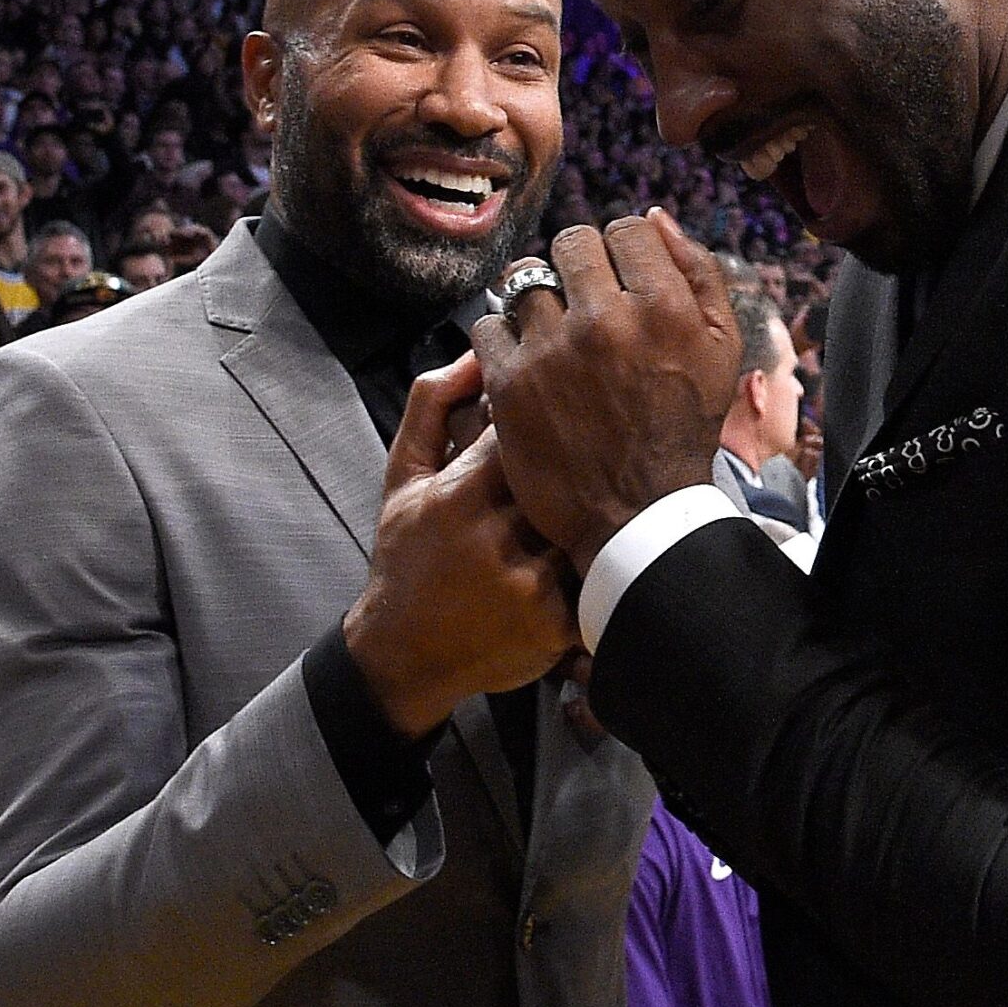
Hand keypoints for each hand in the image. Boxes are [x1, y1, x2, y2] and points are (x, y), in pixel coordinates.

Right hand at [344, 352, 578, 739]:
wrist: (404, 653)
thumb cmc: (407, 555)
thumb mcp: (402, 476)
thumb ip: (431, 406)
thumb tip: (474, 352)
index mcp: (460, 496)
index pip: (525, 431)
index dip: (549, 420)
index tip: (556, 419)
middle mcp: (495, 538)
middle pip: (566, 474)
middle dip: (581, 463)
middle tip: (587, 458)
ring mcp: (529, 584)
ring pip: (589, 522)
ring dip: (600, 509)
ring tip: (604, 500)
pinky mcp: (554, 622)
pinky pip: (598, 574)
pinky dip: (605, 559)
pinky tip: (599, 549)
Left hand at [472, 211, 740, 572]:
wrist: (638, 514)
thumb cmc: (682, 428)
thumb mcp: (721, 349)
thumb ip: (698, 274)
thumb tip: (655, 218)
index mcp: (665, 307)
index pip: (627, 228)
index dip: (623, 250)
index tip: (619, 279)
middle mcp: (606, 320)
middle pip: (571, 242)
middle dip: (577, 265)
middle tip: (582, 301)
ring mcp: (552, 350)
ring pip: (524, 279)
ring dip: (536, 298)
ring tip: (549, 330)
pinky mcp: (509, 383)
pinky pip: (487, 323)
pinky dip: (501, 336)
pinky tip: (523, 359)